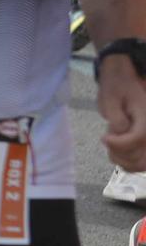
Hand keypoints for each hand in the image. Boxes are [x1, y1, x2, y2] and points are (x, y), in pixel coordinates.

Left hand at [99, 57, 145, 171]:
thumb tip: (118, 136)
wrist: (124, 81)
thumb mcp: (110, 98)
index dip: (119, 143)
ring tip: (113, 141)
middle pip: (142, 158)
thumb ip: (116, 119)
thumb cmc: (116, 87)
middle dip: (120, 153)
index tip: (104, 137)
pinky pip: (140, 164)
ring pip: (141, 165)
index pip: (138, 138)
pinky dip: (126, 162)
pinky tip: (116, 148)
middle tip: (108, 139)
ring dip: (122, 159)